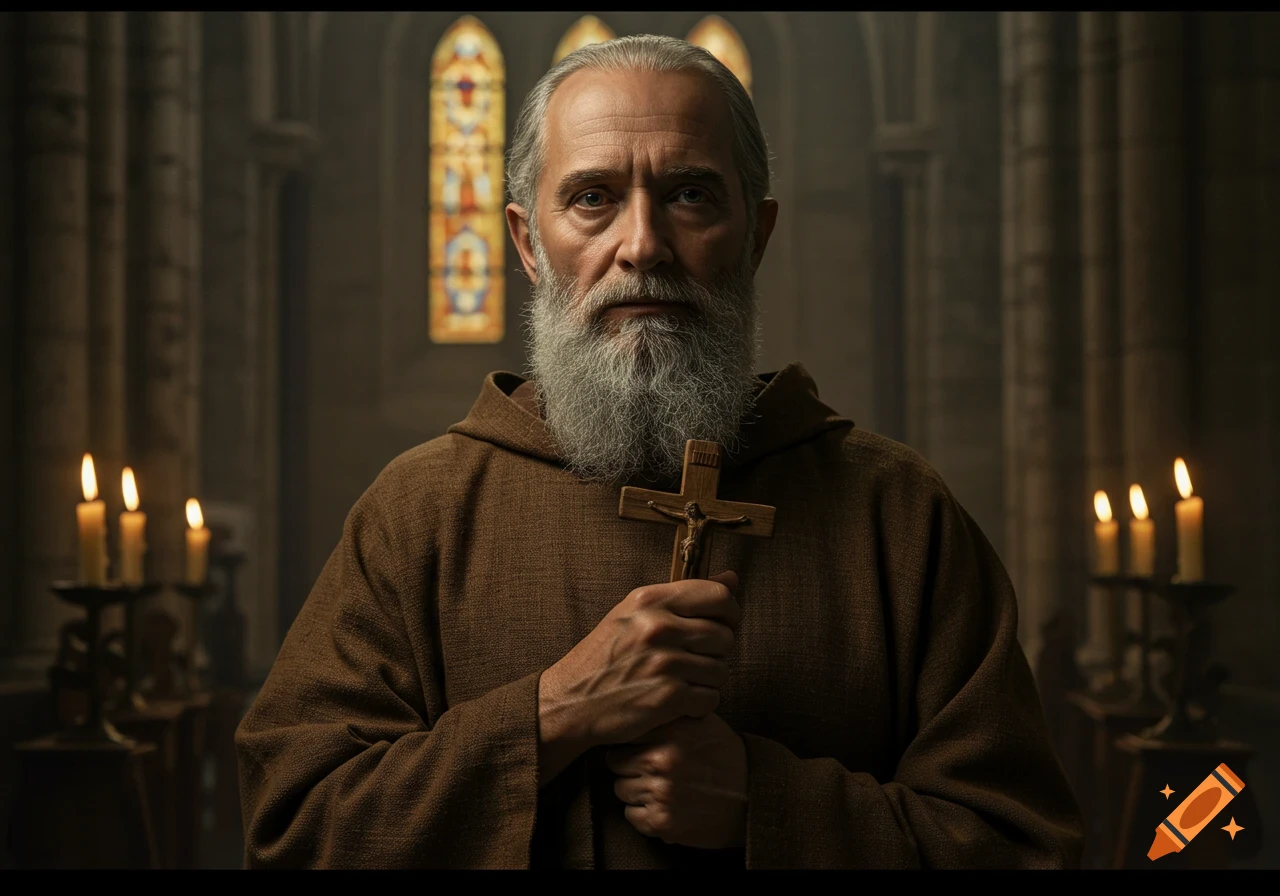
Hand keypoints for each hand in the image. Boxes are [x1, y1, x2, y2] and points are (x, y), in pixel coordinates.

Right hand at [538, 572, 740, 764]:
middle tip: (692, 661)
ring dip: (706, 681)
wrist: (568, 701)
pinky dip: (698, 706)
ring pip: (721, 671)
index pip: (719, 595)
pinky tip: (677, 703)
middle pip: (725, 636)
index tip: (720, 625)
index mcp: (650, 600)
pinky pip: (711, 699)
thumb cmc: (604, 657)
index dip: (729, 612)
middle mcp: (658, 626)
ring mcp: (664, 662)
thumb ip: (685, 596)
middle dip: (716, 653)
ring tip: (679, 682)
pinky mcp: (668, 697)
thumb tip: (734, 577)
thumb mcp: (636, 614)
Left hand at [605, 714, 748, 849]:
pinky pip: (631, 815)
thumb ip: (670, 711)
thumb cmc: (724, 756)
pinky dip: (643, 813)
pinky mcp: (662, 821)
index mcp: (671, 730)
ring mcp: (661, 791)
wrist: (753, 798)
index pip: (625, 732)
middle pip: (615, 761)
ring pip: (621, 789)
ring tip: (661, 787)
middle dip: (629, 765)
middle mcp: (662, 759)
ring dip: (635, 790)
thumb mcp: (702, 721)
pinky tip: (664, 806)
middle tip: (649, 769)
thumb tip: (634, 703)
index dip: (630, 739)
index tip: (638, 745)